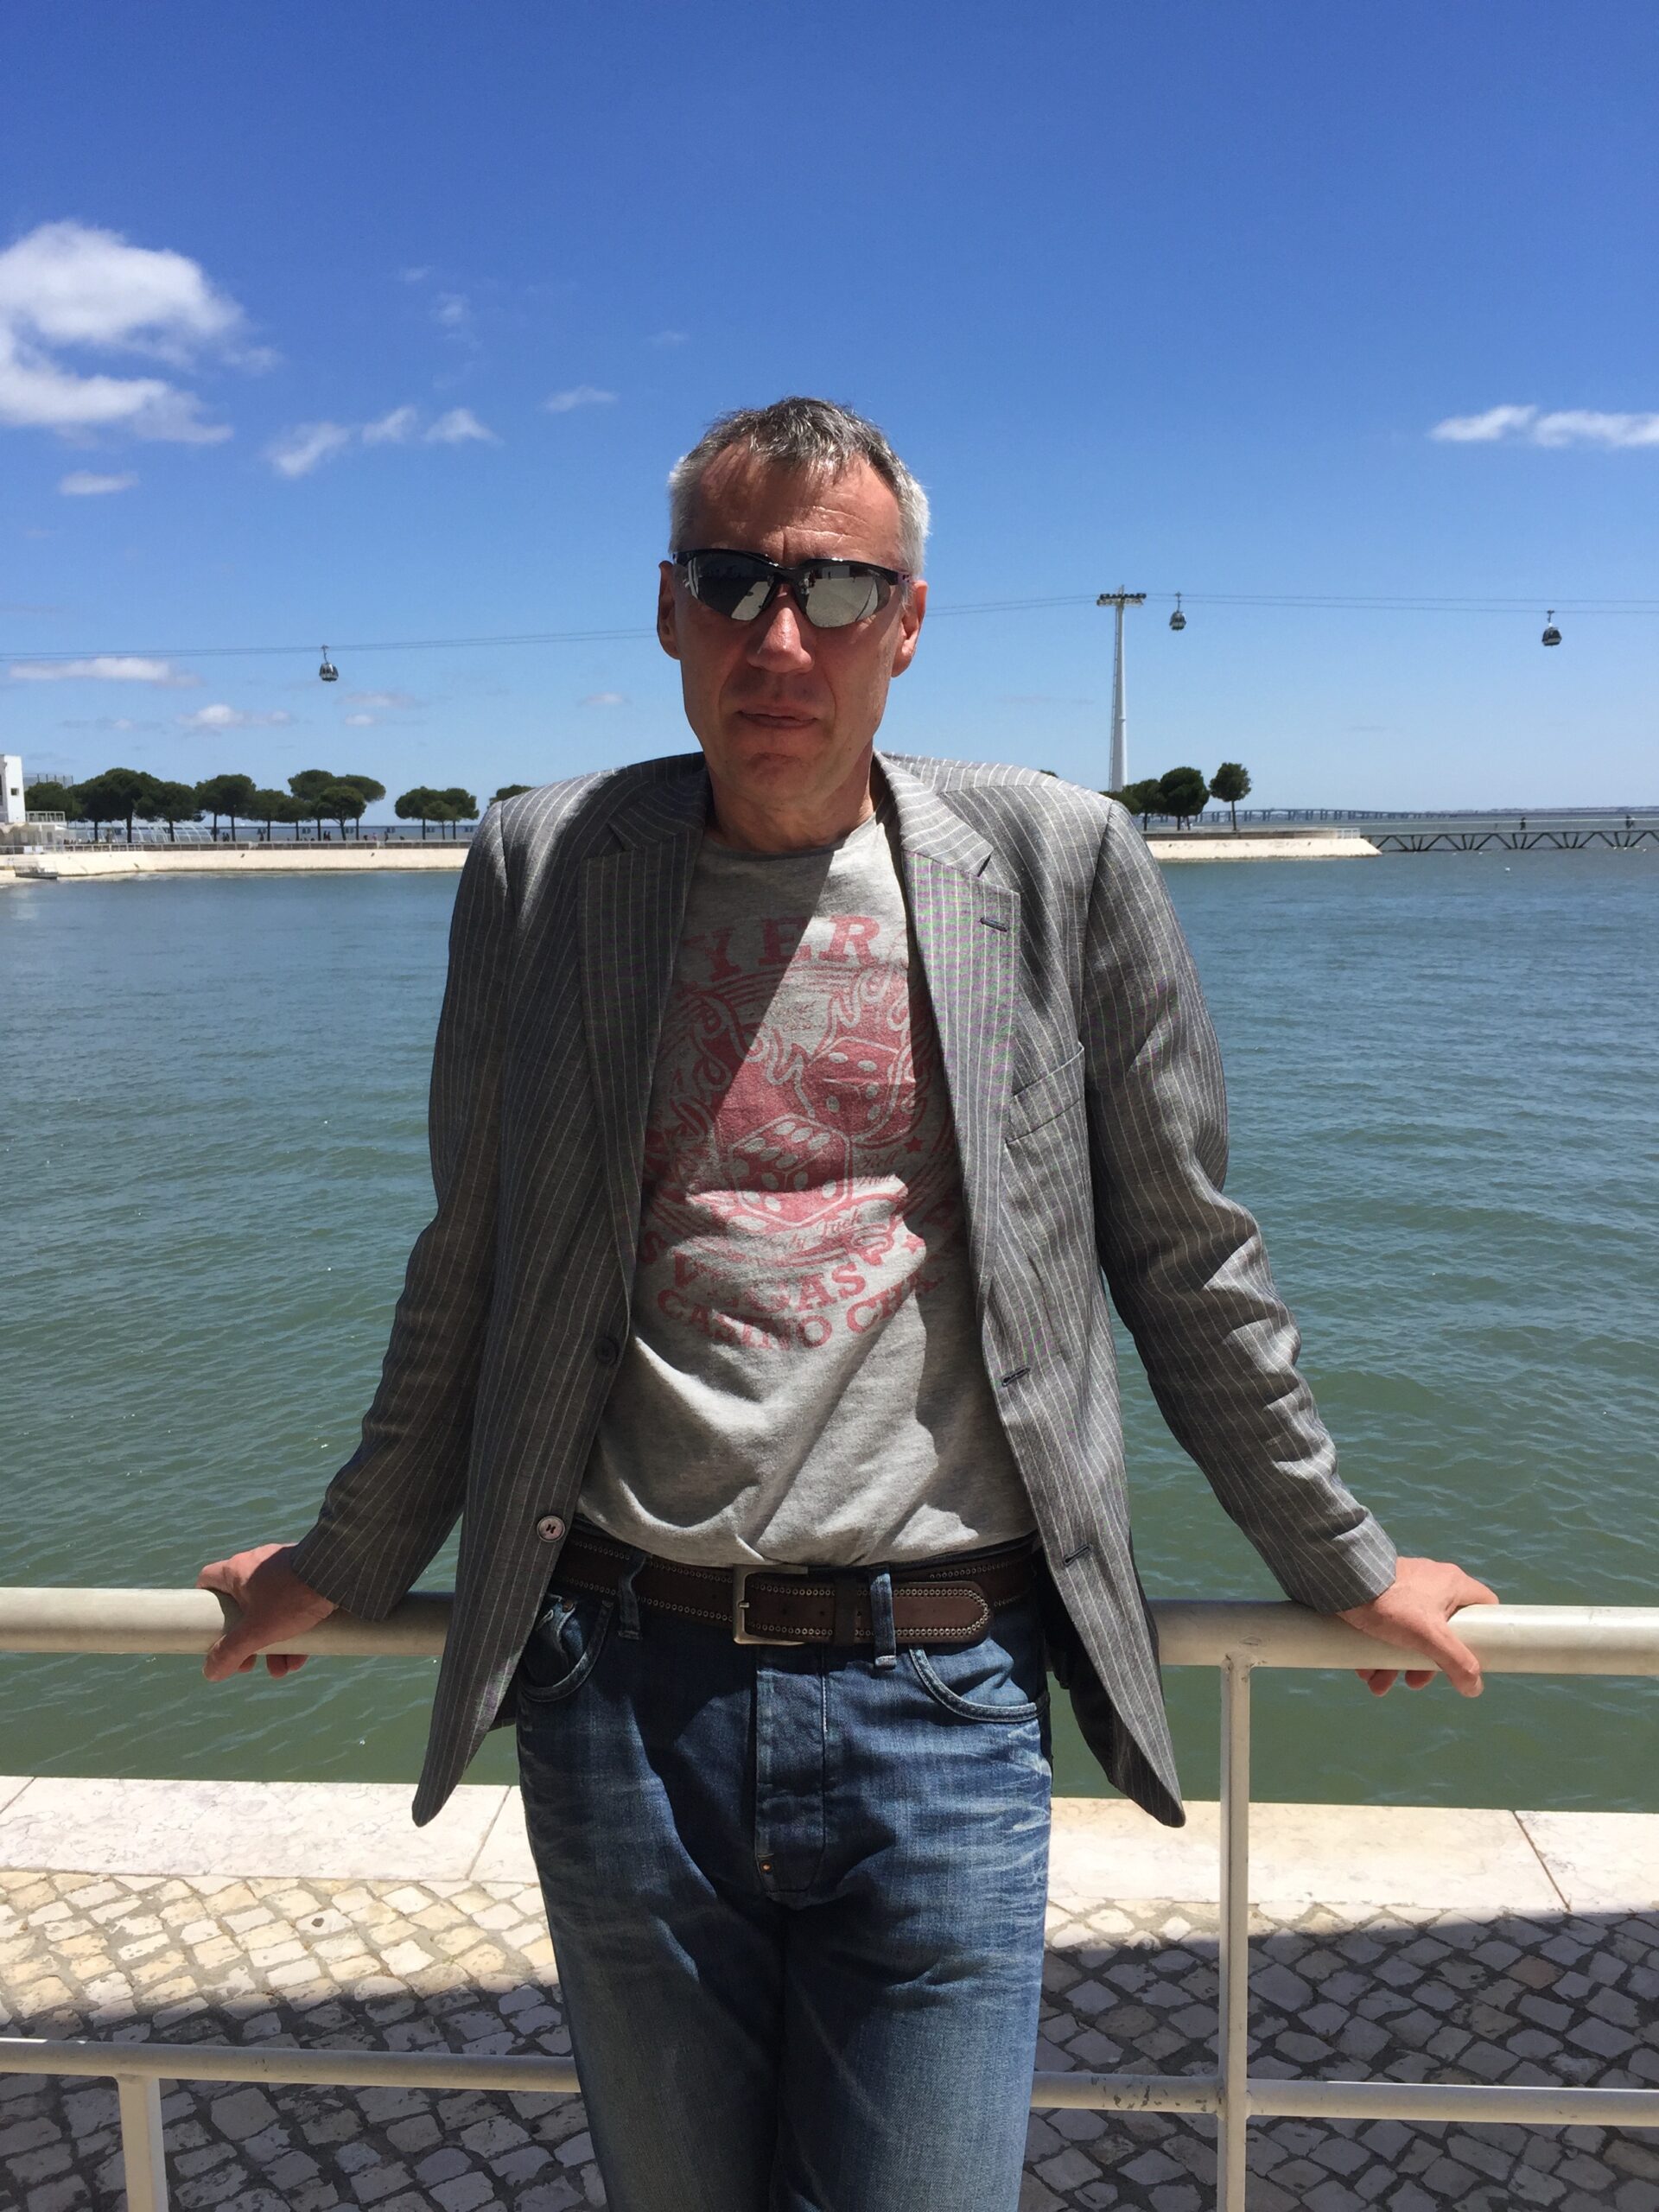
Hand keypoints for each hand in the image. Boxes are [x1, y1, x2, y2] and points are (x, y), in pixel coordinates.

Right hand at [196, 1543, 336, 1680]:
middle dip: (247, 1642)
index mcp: (237, 1571)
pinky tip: (302, 1658)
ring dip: (273, 1644)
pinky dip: (294, 1632)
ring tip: (283, 1669)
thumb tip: (209, 1672)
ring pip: (270, 1613)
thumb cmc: (292, 1597)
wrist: (342, 1571)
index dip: (205, 1607)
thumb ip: (231, 1652)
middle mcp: (257, 1567)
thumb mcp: (258, 1630)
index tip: (212, 1631)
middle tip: (251, 1664)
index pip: (208, 1582)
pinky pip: (293, 1608)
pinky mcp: (306, 1577)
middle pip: (241, 1609)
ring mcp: (283, 1571)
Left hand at [1337, 1555, 1499, 1696]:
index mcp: (1453, 1584)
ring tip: (1379, 1684)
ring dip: (1396, 1664)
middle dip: (1426, 1664)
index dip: (1486, 1632)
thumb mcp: (1430, 1637)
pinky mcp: (1382, 1594)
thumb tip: (1474, 1688)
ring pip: (1412, 1634)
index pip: (1485, 1606)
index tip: (1476, 1656)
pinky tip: (1365, 1671)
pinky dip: (1380, 1650)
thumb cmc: (1393, 1603)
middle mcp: (1433, 1583)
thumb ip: (1456, 1663)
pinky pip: (1388, 1627)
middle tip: (1413, 1681)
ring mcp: (1406, 1588)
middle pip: (1444, 1632)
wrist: (1342, 1580)